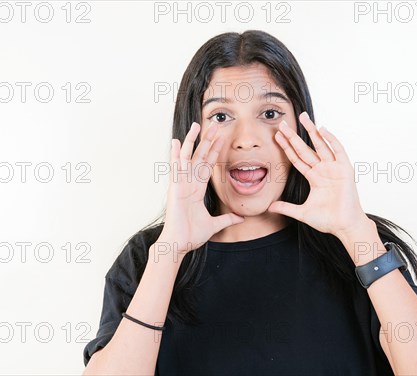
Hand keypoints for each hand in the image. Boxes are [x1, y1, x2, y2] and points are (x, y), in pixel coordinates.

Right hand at [159, 122, 243, 257]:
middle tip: (214, 126)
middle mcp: (189, 183)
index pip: (208, 165)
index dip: (214, 151)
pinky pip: (175, 168)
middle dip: (207, 141)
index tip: (222, 139)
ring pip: (188, 157)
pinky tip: (177, 141)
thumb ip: (228, 219)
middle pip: (200, 157)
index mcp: (197, 189)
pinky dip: (175, 154)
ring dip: (193, 141)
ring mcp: (181, 184)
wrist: (179, 244)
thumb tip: (241, 217)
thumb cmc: (191, 235)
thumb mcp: (215, 224)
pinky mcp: (175, 188)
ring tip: (197, 125)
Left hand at [268, 112, 372, 239]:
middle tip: (283, 124)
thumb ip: (286, 208)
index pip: (297, 158)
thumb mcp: (302, 213)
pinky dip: (331, 140)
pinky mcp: (345, 170)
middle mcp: (323, 170)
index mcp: (314, 177)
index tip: (277, 136)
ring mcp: (334, 168)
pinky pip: (338, 151)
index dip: (287, 147)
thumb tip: (269, 207)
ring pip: (321, 146)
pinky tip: (322, 130)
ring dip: (312, 131)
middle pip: (305, 149)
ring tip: (303, 118)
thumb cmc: (328, 220)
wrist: (344, 226)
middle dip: (294, 136)